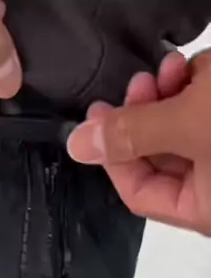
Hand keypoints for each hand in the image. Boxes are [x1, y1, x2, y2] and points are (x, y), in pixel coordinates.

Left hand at [67, 50, 210, 236]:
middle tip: (139, 84)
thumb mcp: (190, 126)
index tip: (98, 116)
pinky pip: (202, 109)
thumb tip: (77, 146)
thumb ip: (134, 134)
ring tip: (172, 68)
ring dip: (170, 94)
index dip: (112, 156)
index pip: (138, 193)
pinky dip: (194, 86)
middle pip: (157, 157)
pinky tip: (195, 68)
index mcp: (200, 209)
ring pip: (179, 128)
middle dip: (145, 115)